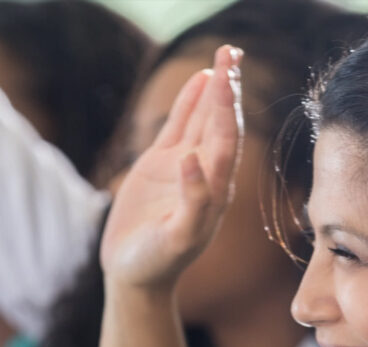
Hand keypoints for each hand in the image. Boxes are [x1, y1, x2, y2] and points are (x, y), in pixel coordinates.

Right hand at [100, 45, 242, 291]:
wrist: (134, 274)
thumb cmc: (157, 262)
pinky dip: (190, 102)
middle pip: (221, 123)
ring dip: (215, 89)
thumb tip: (194, 160)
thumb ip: (192, 202)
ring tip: (225, 55)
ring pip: (203, 120)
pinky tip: (200, 78)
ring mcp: (185, 166)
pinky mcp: (162, 165)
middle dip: (227, 88)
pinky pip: (180, 126)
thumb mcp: (176, 238)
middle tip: (232, 51)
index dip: (227, 109)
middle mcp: (206, 173)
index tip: (227, 78)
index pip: (225, 141)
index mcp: (215, 190)